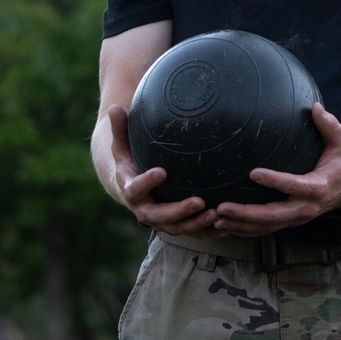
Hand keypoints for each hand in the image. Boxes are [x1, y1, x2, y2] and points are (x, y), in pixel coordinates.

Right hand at [108, 105, 219, 234]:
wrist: (131, 187)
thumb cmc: (130, 160)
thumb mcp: (122, 145)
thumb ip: (120, 128)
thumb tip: (114, 107)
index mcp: (130, 190)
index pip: (136, 188)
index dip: (147, 182)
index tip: (162, 171)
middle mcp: (143, 209)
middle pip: (159, 216)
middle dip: (178, 211)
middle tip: (199, 201)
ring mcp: (159, 220)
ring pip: (177, 227)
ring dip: (196, 223)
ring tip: (216, 213)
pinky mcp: (174, 225)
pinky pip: (191, 232)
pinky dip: (207, 232)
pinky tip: (226, 225)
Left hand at [213, 103, 340, 236]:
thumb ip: (330, 126)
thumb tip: (314, 107)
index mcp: (319, 187)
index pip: (294, 185)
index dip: (275, 181)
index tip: (253, 173)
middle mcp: (307, 207)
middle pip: (274, 215)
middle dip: (247, 213)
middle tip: (223, 207)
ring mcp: (298, 218)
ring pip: (267, 227)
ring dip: (241, 225)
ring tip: (217, 218)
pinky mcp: (291, 221)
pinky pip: (266, 229)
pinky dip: (246, 230)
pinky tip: (227, 225)